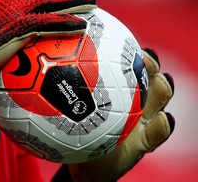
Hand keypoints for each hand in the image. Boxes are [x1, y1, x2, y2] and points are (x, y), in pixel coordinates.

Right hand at [0, 0, 96, 84]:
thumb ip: (16, 32)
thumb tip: (33, 41)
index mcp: (10, 1)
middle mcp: (13, 1)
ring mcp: (15, 13)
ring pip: (51, 3)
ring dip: (74, 2)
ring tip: (92, 4)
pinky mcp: (16, 27)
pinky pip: (47, 23)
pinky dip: (65, 23)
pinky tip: (80, 25)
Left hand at [67, 48, 174, 181]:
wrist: (84, 162)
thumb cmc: (73, 130)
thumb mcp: (62, 104)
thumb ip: (56, 80)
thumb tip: (42, 47)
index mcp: (117, 88)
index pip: (128, 63)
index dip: (132, 50)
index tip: (125, 43)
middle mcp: (132, 100)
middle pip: (148, 73)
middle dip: (150, 63)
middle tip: (141, 56)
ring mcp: (141, 120)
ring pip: (160, 96)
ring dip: (162, 88)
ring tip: (157, 81)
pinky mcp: (144, 142)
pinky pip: (159, 132)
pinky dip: (163, 126)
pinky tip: (161, 120)